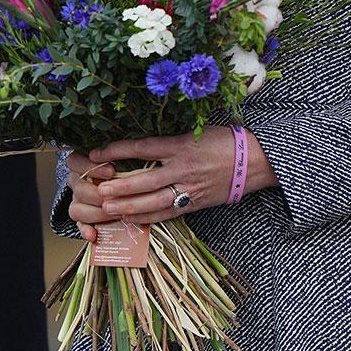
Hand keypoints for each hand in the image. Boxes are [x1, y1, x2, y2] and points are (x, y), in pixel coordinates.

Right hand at [63, 149, 116, 241]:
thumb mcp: (121, 163)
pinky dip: (86, 230)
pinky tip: (93, 234)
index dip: (92, 167)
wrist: (122, 191)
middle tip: (115, 198)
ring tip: (112, 214)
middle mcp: (78, 184)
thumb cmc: (122, 173)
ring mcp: (78, 202)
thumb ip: (120, 164)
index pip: (75, 162)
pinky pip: (79, 226)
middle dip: (98, 195)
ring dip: (95, 213)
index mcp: (82, 166)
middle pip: (78, 188)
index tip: (111, 172)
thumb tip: (131, 166)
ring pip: (76, 208)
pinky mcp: (82, 219)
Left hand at [80, 130, 274, 229]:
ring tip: (108, 207)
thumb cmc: (224, 141)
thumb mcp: (196, 132)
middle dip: (120, 186)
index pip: (144, 148)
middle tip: (98, 190)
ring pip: (155, 200)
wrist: (254, 161)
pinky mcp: (195, 203)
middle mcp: (184, 167)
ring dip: (129, 205)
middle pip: (146, 179)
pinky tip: (130, 218)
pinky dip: (148, 216)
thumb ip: (169, 141)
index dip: (118, 151)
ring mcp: (190, 188)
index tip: (96, 153)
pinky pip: (168, 212)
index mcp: (182, 145)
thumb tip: (137, 146)